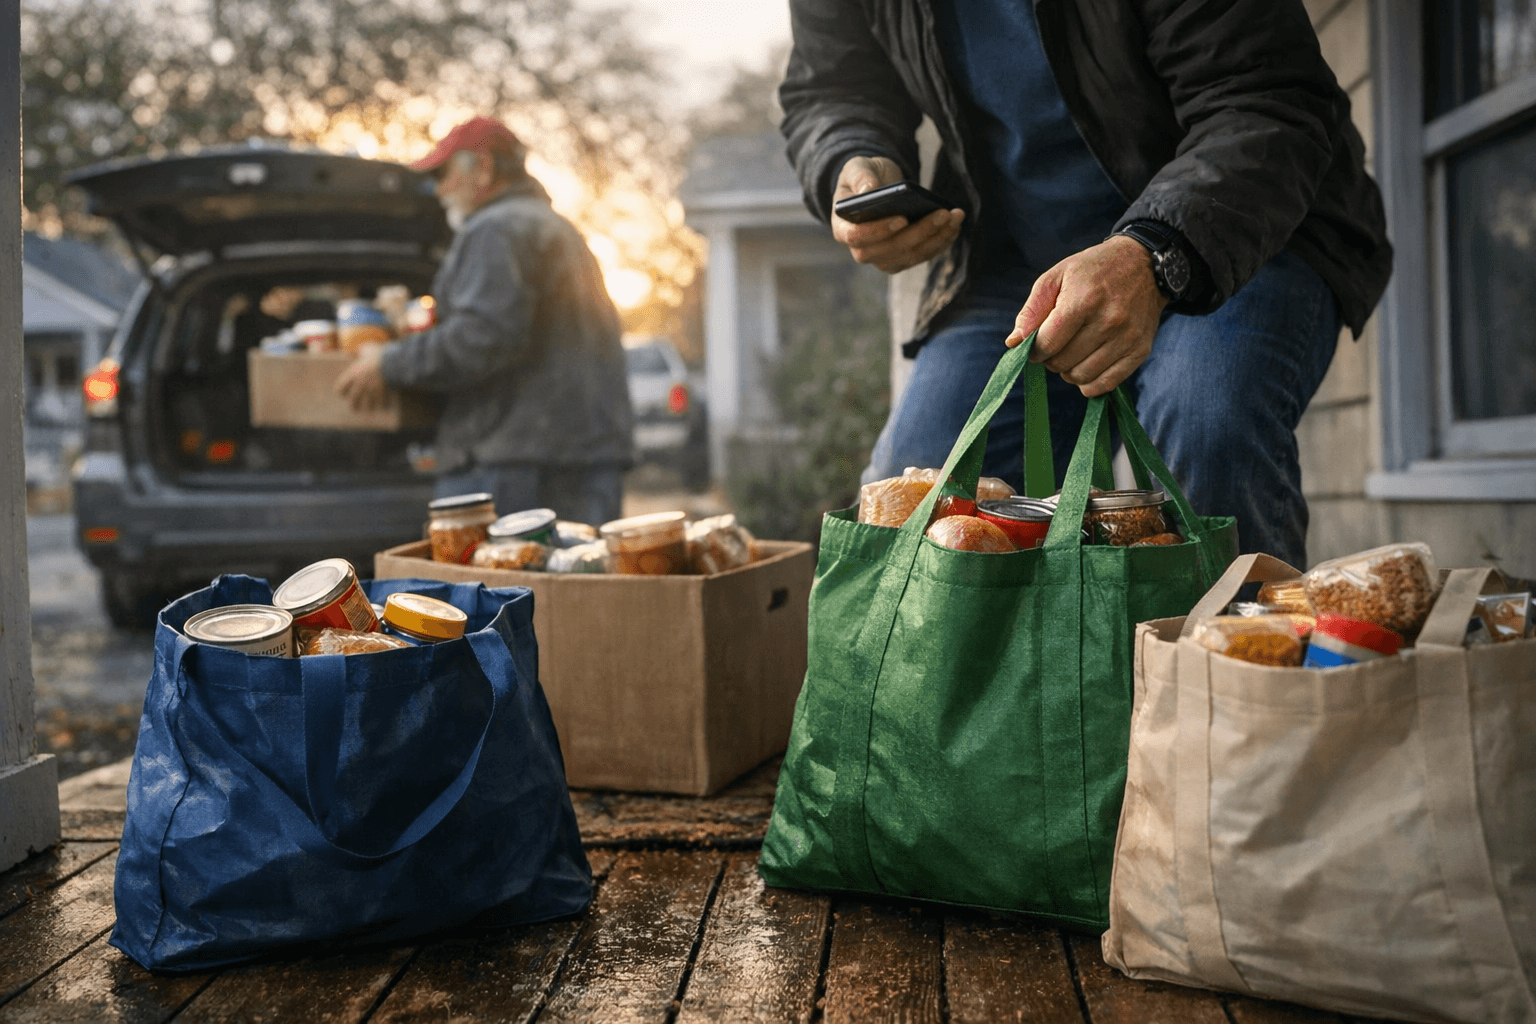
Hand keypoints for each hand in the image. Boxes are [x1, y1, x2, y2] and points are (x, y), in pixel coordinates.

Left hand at [334, 343, 389, 410]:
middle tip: (355, 408)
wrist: (391, 362)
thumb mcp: (367, 348)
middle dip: (354, 406)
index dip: (341, 391)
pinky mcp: (382, 393)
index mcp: (353, 374)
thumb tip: (359, 351)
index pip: (341, 388)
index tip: (343, 393)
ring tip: (370, 410)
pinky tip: (383, 406)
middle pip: (353, 400)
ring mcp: (371, 391)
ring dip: (368, 408)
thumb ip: (361, 351)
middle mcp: (360, 385)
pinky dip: (382, 405)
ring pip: (367, 405)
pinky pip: (381, 403)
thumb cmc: (378, 354)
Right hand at [831, 156, 963, 273]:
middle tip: (941, 214)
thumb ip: (860, 176)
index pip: (857, 237)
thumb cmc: (864, 177)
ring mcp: (883, 258)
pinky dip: (941, 241)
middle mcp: (862, 250)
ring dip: (936, 238)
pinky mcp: (903, 258)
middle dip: (918, 233)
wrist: (876, 187)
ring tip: (954, 216)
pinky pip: (923, 255)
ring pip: (911, 255)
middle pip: (890, 250)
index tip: (901, 218)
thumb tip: (869, 190)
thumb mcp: (857, 168)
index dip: (878, 231)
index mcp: (843, 229)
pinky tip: (955, 224)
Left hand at [1004, 235, 1169, 396]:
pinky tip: (1086, 366)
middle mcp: (1109, 321)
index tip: (1035, 344)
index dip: (1033, 350)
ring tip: (1072, 352)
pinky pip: (1105, 385)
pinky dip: (1089, 383)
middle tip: (1056, 344)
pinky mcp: (1140, 350)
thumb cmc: (1092, 271)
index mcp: (1084, 301)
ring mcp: (1127, 338)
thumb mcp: (1056, 277)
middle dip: (1050, 358)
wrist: (1143, 264)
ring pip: (1081, 377)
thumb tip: (1014, 343)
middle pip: (1062, 362)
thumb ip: (1032, 310)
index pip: (1047, 344)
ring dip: (1068, 371)